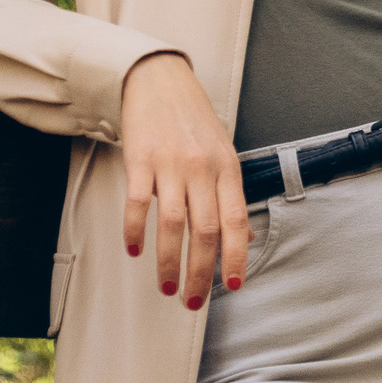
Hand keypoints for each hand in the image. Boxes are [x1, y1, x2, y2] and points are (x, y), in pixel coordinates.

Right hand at [120, 53, 247, 310]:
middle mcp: (203, 169)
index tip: (234, 285)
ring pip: (173, 224)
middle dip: (201, 272)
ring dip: (169, 262)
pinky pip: (138, 204)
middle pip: (206, 230)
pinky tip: (135, 250)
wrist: (161, 82)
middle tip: (193, 301)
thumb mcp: (223, 154)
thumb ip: (231, 195)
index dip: (237, 256)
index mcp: (228, 169)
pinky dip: (136, 231)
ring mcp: (171, 164)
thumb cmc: (195, 121)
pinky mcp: (140, 160)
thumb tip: (246, 235)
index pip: (237, 220)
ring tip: (168, 286)